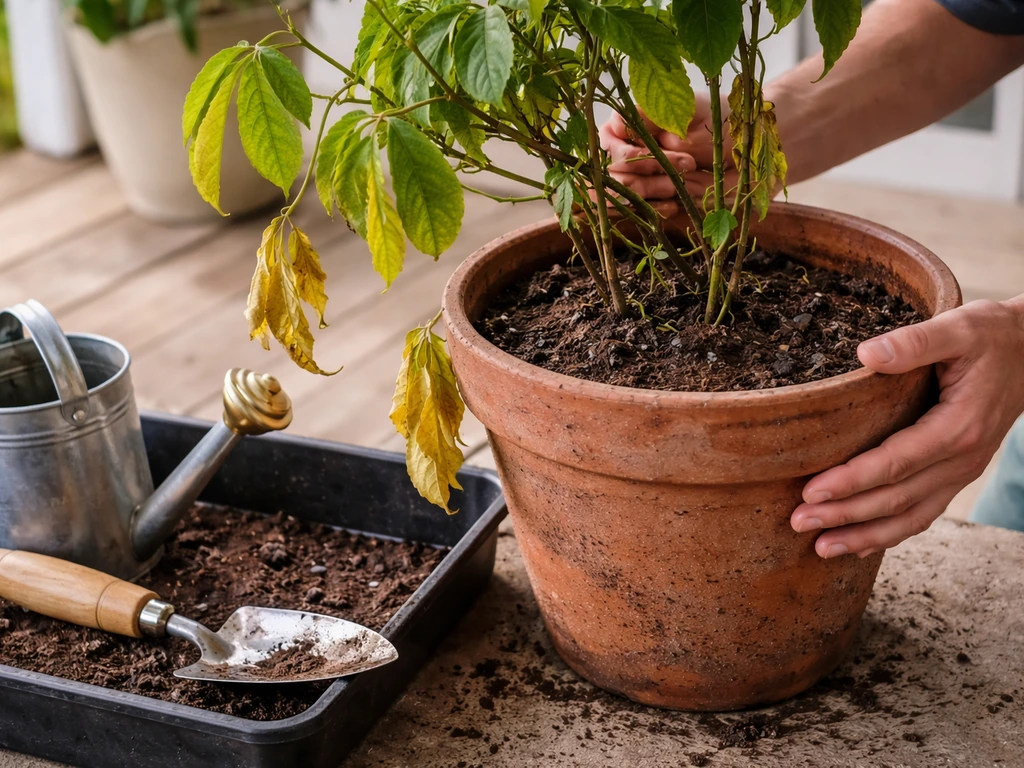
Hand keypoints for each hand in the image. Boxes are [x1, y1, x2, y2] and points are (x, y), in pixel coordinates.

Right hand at [599, 95, 734, 200]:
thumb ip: (651, 116)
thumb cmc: (724, 122)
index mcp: (641, 123)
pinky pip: (643, 210)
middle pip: (613, 169)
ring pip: (624, 192)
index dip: (624, 150)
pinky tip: (676, 203)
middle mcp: (639, 149)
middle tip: (686, 164)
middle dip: (645, 170)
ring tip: (682, 182)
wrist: (754, 150)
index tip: (652, 150)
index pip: (608, 138)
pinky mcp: (661, 198)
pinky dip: (656, 209)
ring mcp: (648, 176)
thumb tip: (616, 122)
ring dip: (651, 189)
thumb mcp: (690, 111)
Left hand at [791, 299, 1023, 557]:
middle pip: (896, 497)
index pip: (896, 462)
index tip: (812, 491)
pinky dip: (890, 533)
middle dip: (845, 514)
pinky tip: (857, 543)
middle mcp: (962, 459)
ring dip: (864, 534)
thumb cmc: (990, 337)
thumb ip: (914, 342)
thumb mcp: (958, 328)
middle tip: (798, 521)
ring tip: (821, 547)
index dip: (853, 480)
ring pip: (910, 516)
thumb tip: (866, 354)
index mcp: (957, 427)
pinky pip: (922, 513)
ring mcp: (961, 472)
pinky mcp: (955, 475)